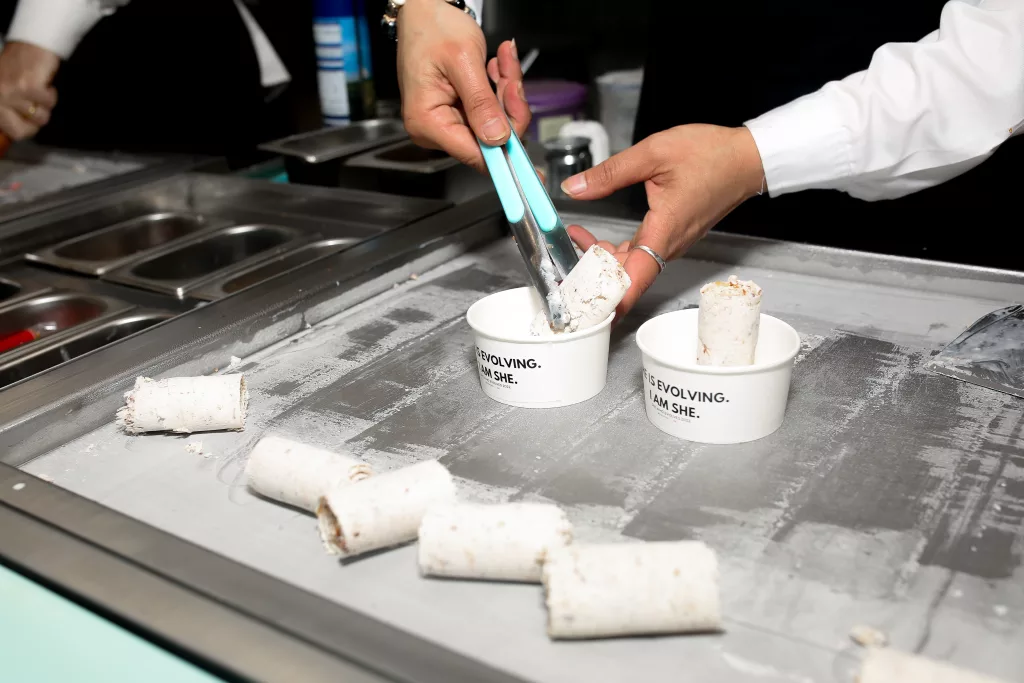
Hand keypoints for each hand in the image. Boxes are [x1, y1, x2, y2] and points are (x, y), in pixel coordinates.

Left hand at [0, 41, 58, 140]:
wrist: (29, 43)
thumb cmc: (19, 66)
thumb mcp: (6, 90)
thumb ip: (7, 110)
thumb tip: (15, 133)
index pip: (12, 132)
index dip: (26, 130)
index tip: (29, 120)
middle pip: (26, 129)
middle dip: (37, 119)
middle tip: (36, 103)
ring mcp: (12, 92)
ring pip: (40, 116)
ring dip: (45, 104)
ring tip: (38, 88)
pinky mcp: (29, 87)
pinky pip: (49, 103)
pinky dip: (51, 94)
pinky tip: (44, 83)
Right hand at [397, 0, 529, 170]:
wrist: (424, 10)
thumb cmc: (433, 28)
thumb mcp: (463, 62)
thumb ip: (481, 103)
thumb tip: (497, 138)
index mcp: (428, 123)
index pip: (475, 155)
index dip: (505, 151)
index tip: (527, 151)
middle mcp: (435, 130)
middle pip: (489, 139)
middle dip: (508, 107)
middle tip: (511, 74)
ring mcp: (447, 121)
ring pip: (494, 124)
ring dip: (506, 93)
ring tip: (503, 62)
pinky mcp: (458, 112)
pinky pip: (489, 112)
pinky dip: (499, 90)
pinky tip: (496, 68)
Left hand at [562, 125, 764, 317]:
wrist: (746, 159)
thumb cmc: (711, 154)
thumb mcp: (653, 153)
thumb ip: (610, 172)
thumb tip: (575, 187)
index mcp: (664, 231)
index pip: (635, 279)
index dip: (612, 300)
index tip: (589, 310)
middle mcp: (668, 245)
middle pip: (626, 276)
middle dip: (591, 275)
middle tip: (563, 264)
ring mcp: (671, 243)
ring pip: (630, 266)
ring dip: (600, 260)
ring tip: (574, 238)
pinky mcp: (671, 237)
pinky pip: (639, 254)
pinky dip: (615, 251)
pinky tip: (595, 237)